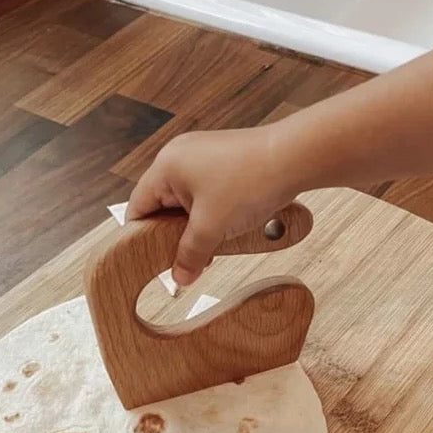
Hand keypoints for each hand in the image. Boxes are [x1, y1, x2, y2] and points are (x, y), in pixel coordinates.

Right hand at [126, 126, 300, 285]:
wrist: (295, 157)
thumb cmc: (251, 180)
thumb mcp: (212, 227)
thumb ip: (191, 255)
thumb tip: (180, 277)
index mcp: (166, 166)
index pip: (137, 208)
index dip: (142, 237)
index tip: (153, 259)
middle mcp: (180, 156)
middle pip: (163, 205)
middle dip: (177, 234)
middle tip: (190, 255)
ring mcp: (202, 156)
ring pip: (187, 202)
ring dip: (198, 225)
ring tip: (214, 242)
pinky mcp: (224, 160)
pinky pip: (207, 193)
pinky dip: (214, 213)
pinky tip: (229, 226)